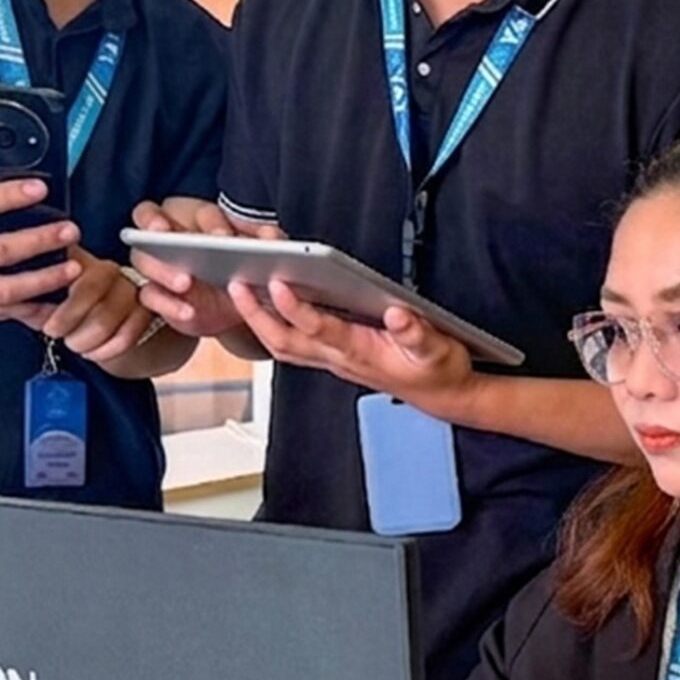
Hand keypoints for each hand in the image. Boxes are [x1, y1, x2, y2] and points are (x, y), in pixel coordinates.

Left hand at [26, 251, 152, 364]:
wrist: (109, 327)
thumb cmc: (70, 312)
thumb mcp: (46, 302)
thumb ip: (32, 302)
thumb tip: (15, 306)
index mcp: (78, 259)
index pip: (67, 265)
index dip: (58, 293)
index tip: (49, 326)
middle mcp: (108, 269)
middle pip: (88, 289)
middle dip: (67, 320)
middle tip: (55, 334)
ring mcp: (130, 290)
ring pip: (105, 318)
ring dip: (84, 340)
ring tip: (74, 345)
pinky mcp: (146, 312)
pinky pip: (126, 336)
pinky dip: (105, 350)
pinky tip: (93, 353)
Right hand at [128, 195, 270, 340]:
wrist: (237, 309)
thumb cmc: (244, 269)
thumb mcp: (259, 255)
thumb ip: (267, 243)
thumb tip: (272, 236)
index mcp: (194, 217)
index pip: (191, 206)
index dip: (204, 221)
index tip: (221, 238)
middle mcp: (168, 235)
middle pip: (147, 221)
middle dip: (155, 226)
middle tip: (167, 237)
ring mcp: (157, 264)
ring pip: (143, 259)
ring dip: (162, 269)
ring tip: (185, 282)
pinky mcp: (155, 294)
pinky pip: (149, 296)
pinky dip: (167, 304)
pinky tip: (188, 312)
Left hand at [229, 281, 478, 413]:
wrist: (443, 396)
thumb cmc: (438, 371)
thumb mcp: (438, 350)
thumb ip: (417, 333)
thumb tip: (397, 313)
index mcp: (361, 353)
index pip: (319, 329)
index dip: (296, 308)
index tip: (277, 284)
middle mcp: (340, 359)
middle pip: (286, 342)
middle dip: (257, 316)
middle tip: (236, 286)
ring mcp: (335, 361)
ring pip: (284, 346)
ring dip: (258, 322)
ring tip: (240, 291)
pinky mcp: (336, 358)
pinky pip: (294, 345)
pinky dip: (273, 327)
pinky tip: (265, 306)